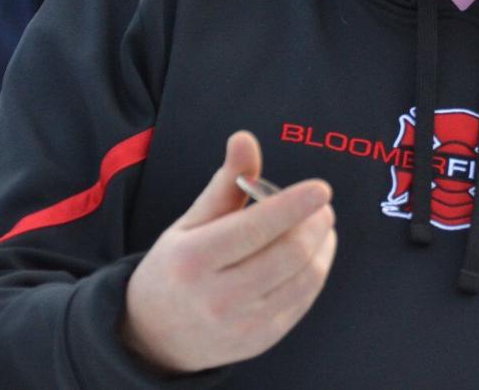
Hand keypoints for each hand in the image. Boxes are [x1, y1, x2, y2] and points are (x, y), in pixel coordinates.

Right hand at [121, 131, 336, 372]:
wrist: (155, 335)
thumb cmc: (176, 266)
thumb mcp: (190, 223)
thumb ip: (226, 182)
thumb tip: (245, 138)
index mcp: (194, 260)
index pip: (255, 228)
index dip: (293, 205)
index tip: (320, 188)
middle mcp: (218, 298)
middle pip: (289, 254)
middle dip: (315, 223)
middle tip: (321, 206)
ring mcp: (243, 325)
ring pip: (305, 278)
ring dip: (323, 246)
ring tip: (319, 226)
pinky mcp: (262, 340)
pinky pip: (305, 300)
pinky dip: (315, 271)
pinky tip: (311, 255)